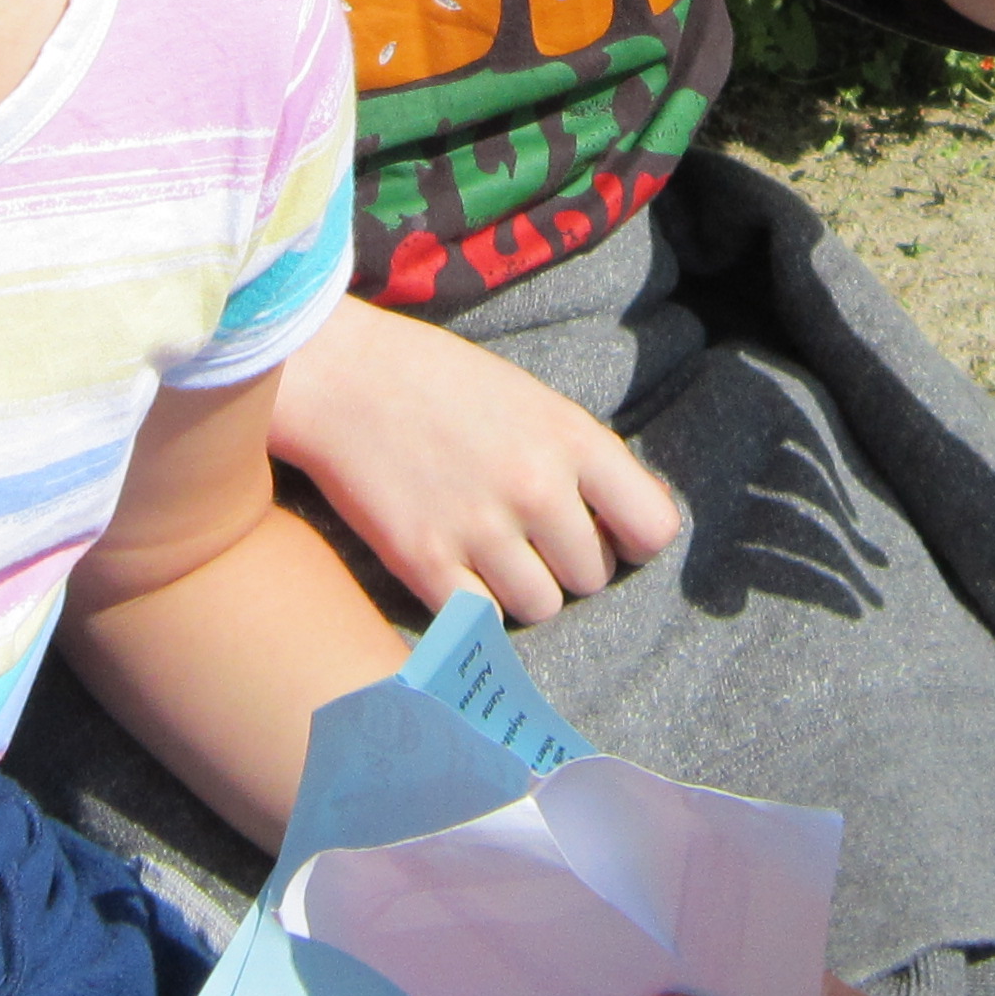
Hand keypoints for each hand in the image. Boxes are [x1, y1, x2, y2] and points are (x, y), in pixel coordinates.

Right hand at [268, 293, 679, 624]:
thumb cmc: (438, 381)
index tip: (606, 533)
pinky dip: (472, 605)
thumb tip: (632, 526)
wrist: (341, 375)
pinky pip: (481, 620)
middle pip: (592, 576)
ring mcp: (481, 530)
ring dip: (521, 589)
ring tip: (488, 551)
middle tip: (528, 536)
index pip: (653, 528)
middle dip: (566, 563)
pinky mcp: (425, 563)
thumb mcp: (531, 401)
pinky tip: (453, 567)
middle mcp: (536, 488)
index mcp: (571, 438)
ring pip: (542, 606)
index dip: (632, 538)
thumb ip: (582, 461)